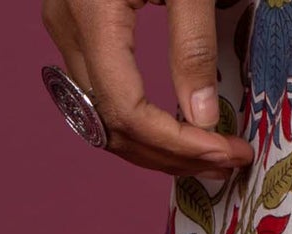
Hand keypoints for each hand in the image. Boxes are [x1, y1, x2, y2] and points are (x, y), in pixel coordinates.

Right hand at [42, 0, 253, 175]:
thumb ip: (193, 46)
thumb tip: (202, 120)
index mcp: (92, 13)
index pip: (127, 110)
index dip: (179, 145)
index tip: (229, 152)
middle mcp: (65, 26)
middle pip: (110, 125)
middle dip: (171, 156)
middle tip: (227, 161)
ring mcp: (63, 26)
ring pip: (100, 118)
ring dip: (154, 147)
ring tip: (208, 154)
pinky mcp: (73, 24)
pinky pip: (100, 94)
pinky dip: (138, 121)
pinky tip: (178, 128)